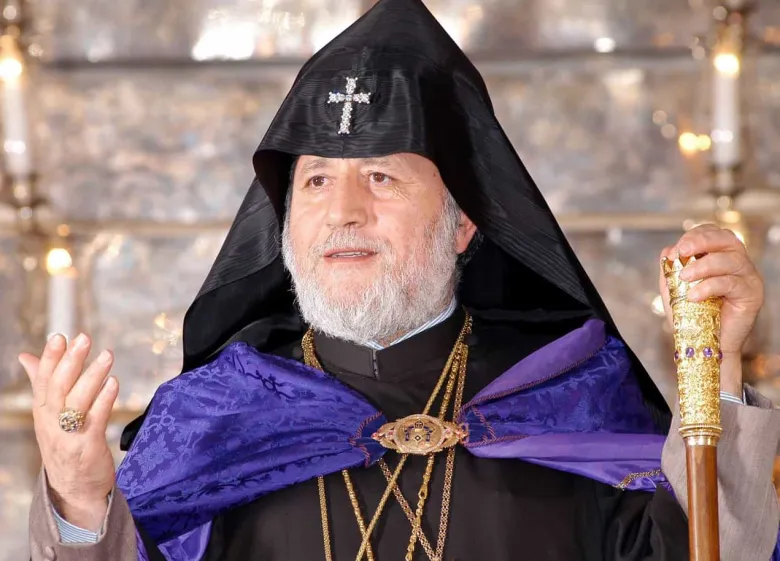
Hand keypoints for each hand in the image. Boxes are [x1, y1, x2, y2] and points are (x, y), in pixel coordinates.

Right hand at [19, 333, 118, 530]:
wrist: (75, 489)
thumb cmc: (64, 445)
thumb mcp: (48, 415)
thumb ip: (42, 383)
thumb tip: (26, 356)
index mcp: (42, 412)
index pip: (43, 380)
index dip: (50, 358)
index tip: (60, 336)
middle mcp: (51, 422)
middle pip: (59, 387)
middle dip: (71, 361)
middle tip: (84, 338)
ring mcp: (68, 435)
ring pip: (78, 401)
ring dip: (93, 375)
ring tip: (107, 355)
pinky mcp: (88, 446)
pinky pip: (96, 419)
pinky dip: (105, 399)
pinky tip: (114, 383)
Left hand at [658, 224, 763, 395]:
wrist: (705, 345)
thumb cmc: (692, 316)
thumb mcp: (674, 290)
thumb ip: (670, 270)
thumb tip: (668, 250)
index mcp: (722, 257)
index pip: (715, 234)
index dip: (697, 235)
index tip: (678, 247)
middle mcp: (739, 264)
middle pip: (727, 239)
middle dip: (702, 241)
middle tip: (682, 251)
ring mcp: (748, 278)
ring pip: (730, 259)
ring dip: (703, 265)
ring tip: (684, 277)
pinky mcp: (752, 294)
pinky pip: (731, 283)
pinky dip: (709, 287)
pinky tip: (693, 296)